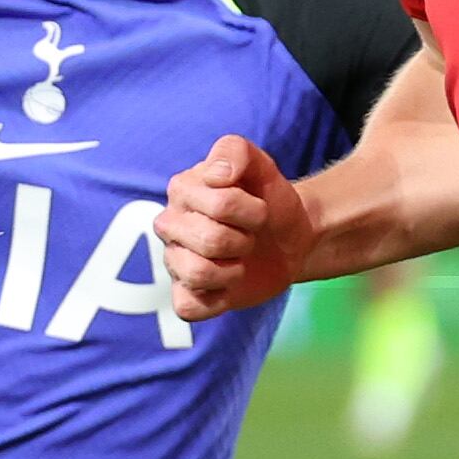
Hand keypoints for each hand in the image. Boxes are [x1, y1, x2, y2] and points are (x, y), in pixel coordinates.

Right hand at [158, 134, 313, 322]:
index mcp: (182, 188)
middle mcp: (169, 224)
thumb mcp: (262, 165)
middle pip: (210, 241)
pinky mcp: (185, 295)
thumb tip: (216, 175)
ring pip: (197, 274)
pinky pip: (187, 307)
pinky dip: (217, 300)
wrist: (289, 239)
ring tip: (239, 259)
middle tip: (249, 236)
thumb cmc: (269, 200)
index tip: (258, 208)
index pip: (220, 205)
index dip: (252, 211)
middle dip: (244, 240)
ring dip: (234, 270)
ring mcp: (173, 261)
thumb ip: (235, 152)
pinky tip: (228, 285)